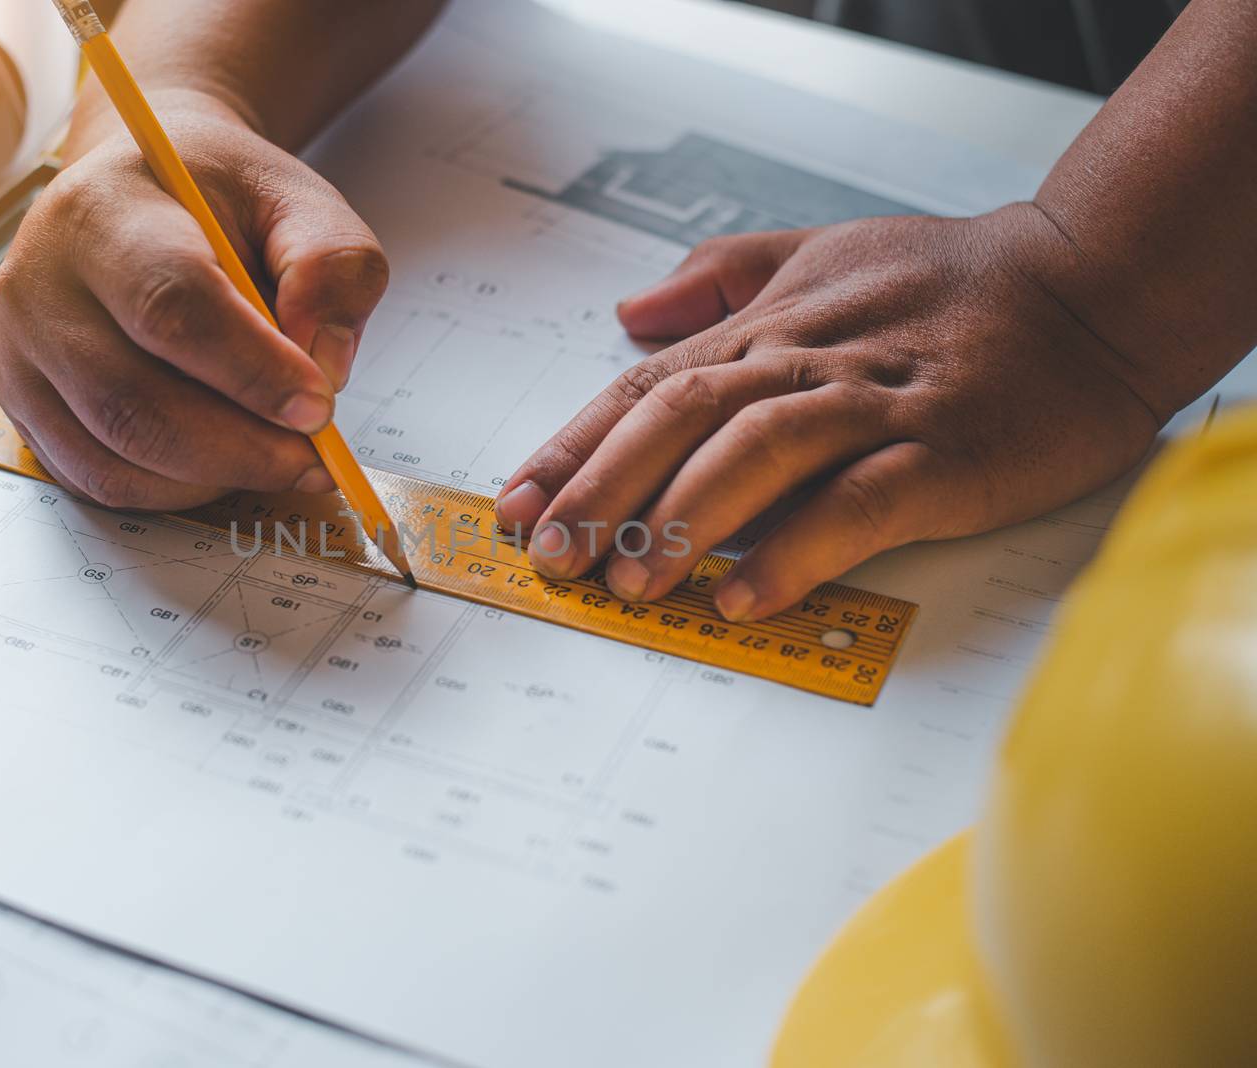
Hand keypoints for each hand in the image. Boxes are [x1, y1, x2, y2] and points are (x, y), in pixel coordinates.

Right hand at [0, 91, 388, 508]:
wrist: (140, 193)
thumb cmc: (218, 200)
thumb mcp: (296, 201)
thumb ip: (331, 267)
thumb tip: (325, 366)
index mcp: (106, 213)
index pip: (169, 306)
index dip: (252, 371)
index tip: (318, 407)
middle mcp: (42, 285)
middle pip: (132, 402)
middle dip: (239, 449)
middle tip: (311, 458)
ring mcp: (20, 354)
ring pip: (113, 456)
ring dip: (211, 478)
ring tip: (277, 458)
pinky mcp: (24, 406)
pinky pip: (97, 480)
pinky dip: (174, 491)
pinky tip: (224, 463)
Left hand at [494, 205, 1170, 621]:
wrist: (1092, 288)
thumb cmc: (951, 280)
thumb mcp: (822, 252)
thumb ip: (722, 278)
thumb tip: (631, 311)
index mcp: (771, 327)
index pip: (647, 386)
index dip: (574, 446)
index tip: (516, 504)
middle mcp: (808, 362)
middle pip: (681, 417)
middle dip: (604, 487)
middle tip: (554, 554)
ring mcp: (876, 408)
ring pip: (757, 452)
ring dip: (683, 518)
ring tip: (630, 580)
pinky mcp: (943, 456)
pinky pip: (857, 504)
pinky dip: (795, 548)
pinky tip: (744, 593)